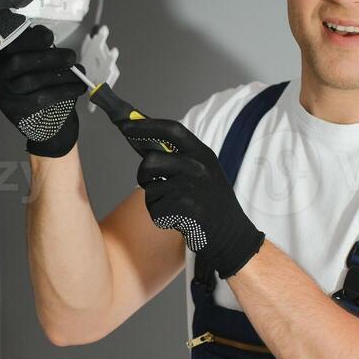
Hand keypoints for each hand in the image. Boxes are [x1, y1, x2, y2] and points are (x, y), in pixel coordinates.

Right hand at [0, 24, 87, 157]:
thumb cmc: (43, 87)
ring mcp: (5, 95)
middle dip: (48, 57)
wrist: (45, 122)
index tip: (49, 37)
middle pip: (18, 62)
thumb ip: (41, 51)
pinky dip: (63, 92)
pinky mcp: (15, 112)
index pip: (11, 44)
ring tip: (79, 74)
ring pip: (31, 81)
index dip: (29, 39)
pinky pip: (40, 99)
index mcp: (4, 58)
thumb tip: (50, 39)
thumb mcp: (40, 65)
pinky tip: (77, 88)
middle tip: (70, 57)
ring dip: (60, 75)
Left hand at [119, 117, 264, 278]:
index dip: (146, 125)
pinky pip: (155, 210)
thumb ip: (176, 157)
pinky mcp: (186, 211)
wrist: (232, 235)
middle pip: (151, 161)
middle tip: (150, 182)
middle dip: (143, 174)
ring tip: (175, 206)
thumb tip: (141, 140)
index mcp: (203, 154)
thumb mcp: (201, 172)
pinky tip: (178, 219)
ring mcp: (193, 188)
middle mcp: (198, 167)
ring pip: (150, 189)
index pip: (171, 130)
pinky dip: (160, 217)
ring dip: (155, 201)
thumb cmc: (210, 202)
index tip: (126, 124)